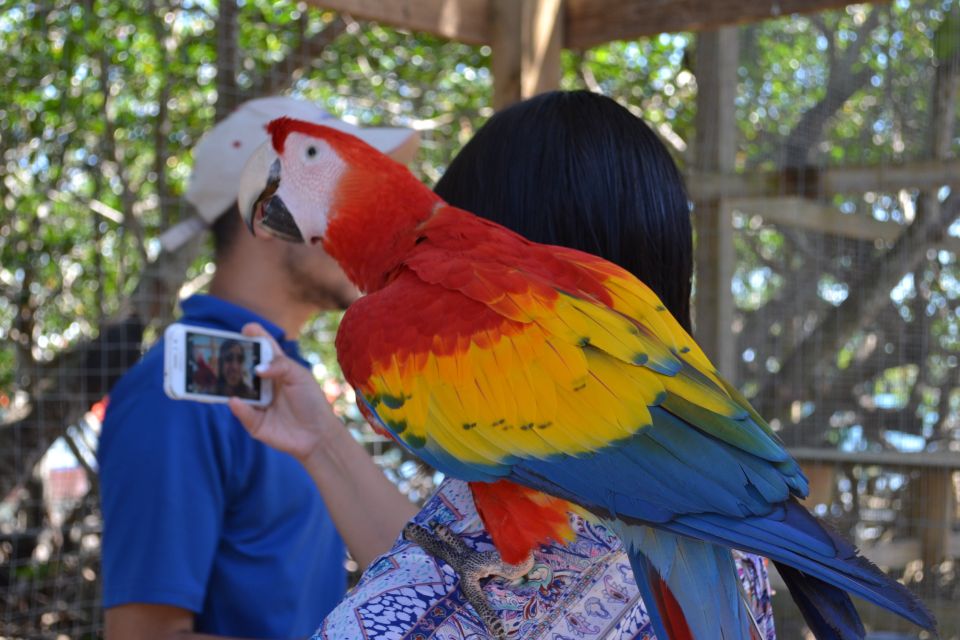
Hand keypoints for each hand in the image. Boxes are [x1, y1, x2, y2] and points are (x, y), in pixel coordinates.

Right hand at [228, 322, 341, 461]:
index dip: (255, 336)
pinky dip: (238, 406)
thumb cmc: (311, 402)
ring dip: (227, 381)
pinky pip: (242, 412)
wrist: (317, 435)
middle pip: (244, 367)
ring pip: (237, 389)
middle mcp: (263, 383)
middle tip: (220, 350)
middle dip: (231, 358)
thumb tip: (257, 368)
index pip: (264, 348)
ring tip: (217, 372)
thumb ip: (281, 366)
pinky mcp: (254, 421)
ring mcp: (257, 402)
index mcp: (277, 368)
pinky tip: (234, 399)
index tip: (246, 329)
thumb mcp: (300, 377)